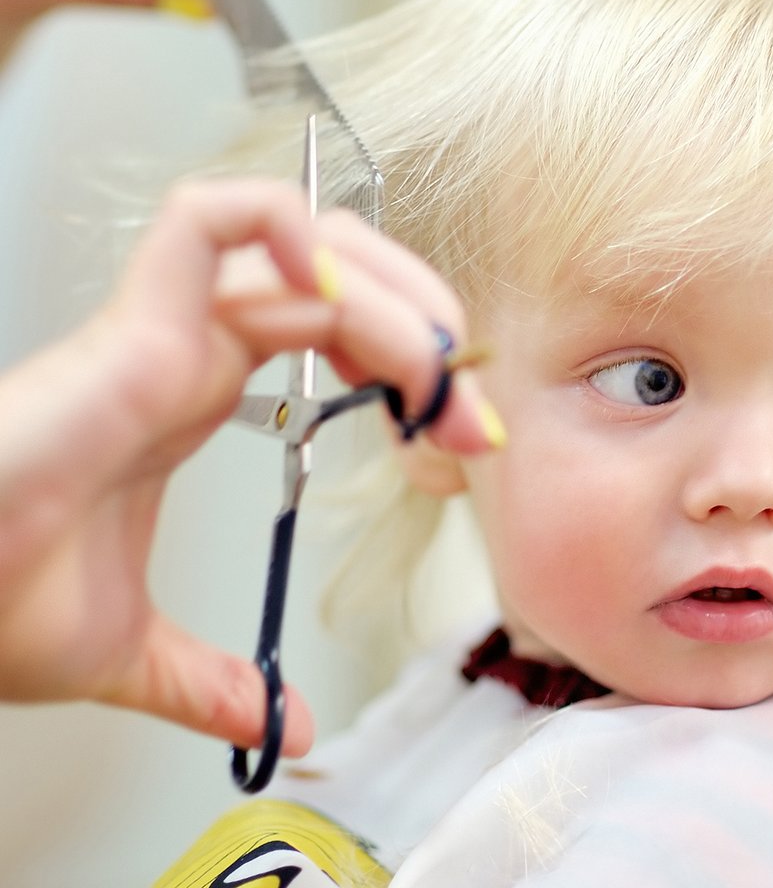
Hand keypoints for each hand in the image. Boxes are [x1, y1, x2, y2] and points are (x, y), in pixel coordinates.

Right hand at [0, 178, 498, 753]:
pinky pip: (212, 221)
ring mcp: (164, 327)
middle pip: (336, 274)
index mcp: (192, 391)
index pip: (333, 331)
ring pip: (302, 242)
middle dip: (424, 323)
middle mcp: (189, 347)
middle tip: (467, 409)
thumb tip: (283, 723)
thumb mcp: (132, 652)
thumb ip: (213, 678)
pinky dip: (288, 230)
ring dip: (391, 289)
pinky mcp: (135, 324)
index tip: (463, 437)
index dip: (412, 366)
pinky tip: (337, 294)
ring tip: (433, 366)